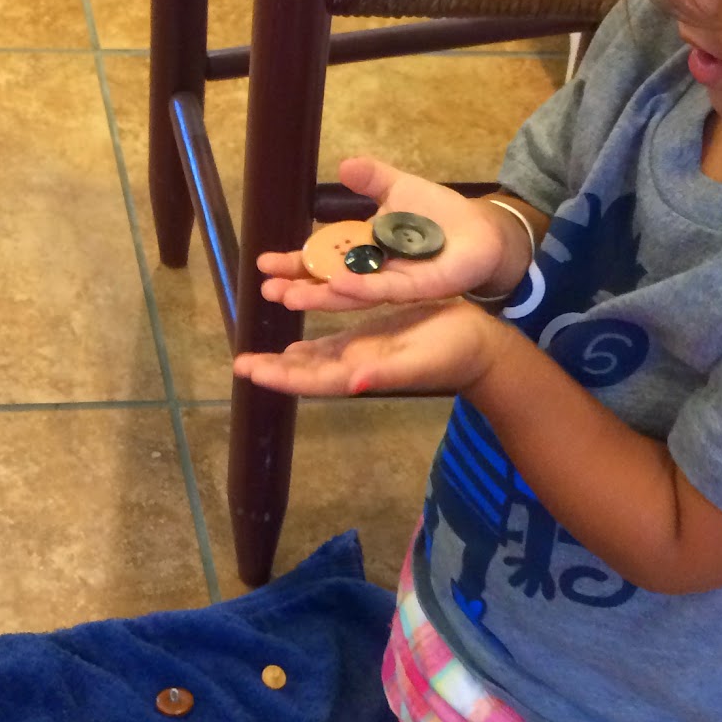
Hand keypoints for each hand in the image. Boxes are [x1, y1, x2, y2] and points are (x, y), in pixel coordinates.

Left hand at [232, 302, 500, 397]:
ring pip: (315, 358)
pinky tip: (295, 345)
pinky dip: (311, 346)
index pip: (311, 379)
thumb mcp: (419, 361)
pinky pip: (334, 343)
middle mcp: (356, 366)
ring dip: (286, 359)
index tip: (249, 370)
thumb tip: (351, 384)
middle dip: (273, 368)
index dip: (279, 377)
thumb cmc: (453, 354)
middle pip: (306, 371)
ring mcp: (364, 352)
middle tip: (240, 363)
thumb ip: (384, 374)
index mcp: (362, 373)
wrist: (481, 347)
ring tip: (255, 355)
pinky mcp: (374, 337)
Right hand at [257, 157, 512, 313]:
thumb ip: (372, 179)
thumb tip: (344, 165)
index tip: (262, 263)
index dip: (293, 264)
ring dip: (322, 295)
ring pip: (352, 293)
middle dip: (298, 287)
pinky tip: (340, 284)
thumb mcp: (400, 189)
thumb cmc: (440, 215)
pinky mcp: (418, 287)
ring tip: (291, 296)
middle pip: (329, 283)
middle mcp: (372, 274)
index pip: (320, 261)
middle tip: (267, 289)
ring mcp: (393, 284)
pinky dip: (362, 287)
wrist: (483, 231)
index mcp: (363, 253)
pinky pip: (387, 289)